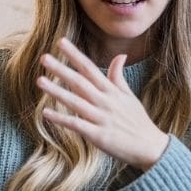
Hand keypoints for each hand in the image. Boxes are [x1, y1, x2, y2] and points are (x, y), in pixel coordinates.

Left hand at [36, 37, 168, 169]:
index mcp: (112, 91)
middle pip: (80, 82)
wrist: (150, 148)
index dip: (75, 55)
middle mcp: (105, 102)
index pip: (90, 68)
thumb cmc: (138, 121)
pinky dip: (61, 119)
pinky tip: (45, 113)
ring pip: (75, 102)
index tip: (61, 42)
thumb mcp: (130, 96)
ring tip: (40, 80)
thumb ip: (119, 77)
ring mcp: (101, 118)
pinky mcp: (99, 136)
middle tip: (43, 57)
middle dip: (61, 69)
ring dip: (57, 91)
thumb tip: (120, 55)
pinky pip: (77, 125)